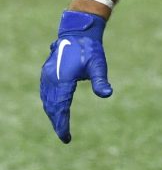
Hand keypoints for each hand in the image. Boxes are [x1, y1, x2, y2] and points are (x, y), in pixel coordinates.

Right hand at [40, 10, 112, 142]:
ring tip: (60, 125)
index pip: (61, 107)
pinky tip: (55, 109)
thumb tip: (107, 94)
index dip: (62, 124)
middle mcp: (51, 79)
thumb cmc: (91, 49)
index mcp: (63, 80)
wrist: (78, 32)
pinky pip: (46, 92)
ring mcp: (47, 75)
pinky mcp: (47, 72)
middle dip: (57, 122)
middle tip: (65, 136)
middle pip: (52, 106)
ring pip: (47, 100)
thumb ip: (100, 80)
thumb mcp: (98, 65)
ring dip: (53, 114)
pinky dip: (49, 103)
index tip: (66, 137)